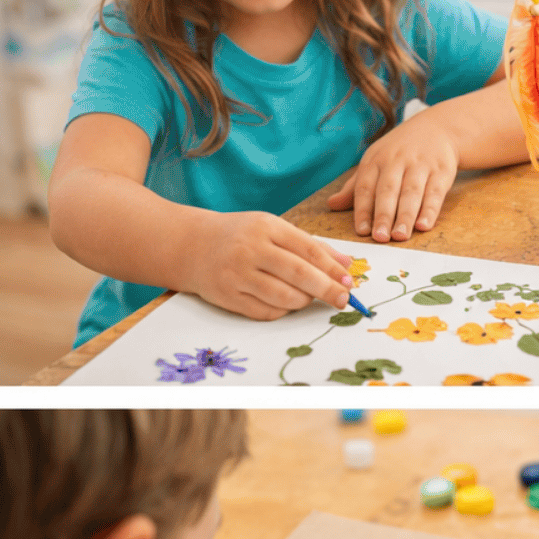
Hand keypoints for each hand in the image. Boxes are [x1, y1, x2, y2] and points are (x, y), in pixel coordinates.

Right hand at [189, 210, 353, 319]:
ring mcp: (237, 274)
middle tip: (342, 300)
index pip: (308, 249)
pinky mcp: (227, 296)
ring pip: (283, 296)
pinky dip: (282, 311)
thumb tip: (346, 263)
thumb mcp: (271, 228)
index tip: (348, 282)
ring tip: (309, 299)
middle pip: (298, 274)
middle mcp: (250, 249)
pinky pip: (265, 311)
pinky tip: (287, 304)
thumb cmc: (238, 236)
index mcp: (265, 227)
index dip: (331, 268)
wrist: (190, 245)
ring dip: (304, 301)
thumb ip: (309, 244)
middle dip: (326, 289)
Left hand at [327, 113, 460, 242]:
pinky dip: (430, 209)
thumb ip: (355, 187)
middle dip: (383, 215)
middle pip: (388, 191)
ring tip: (399, 236)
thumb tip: (331, 205)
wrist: (437, 127)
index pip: (365, 187)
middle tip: (379, 238)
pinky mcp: (441, 170)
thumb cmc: (398, 152)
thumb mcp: (374, 161)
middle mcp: (396, 161)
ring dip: (405, 216)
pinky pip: (434, 192)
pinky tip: (424, 225)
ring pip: (411, 192)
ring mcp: (420, 165)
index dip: (362, 209)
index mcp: (375, 160)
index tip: (361, 231)